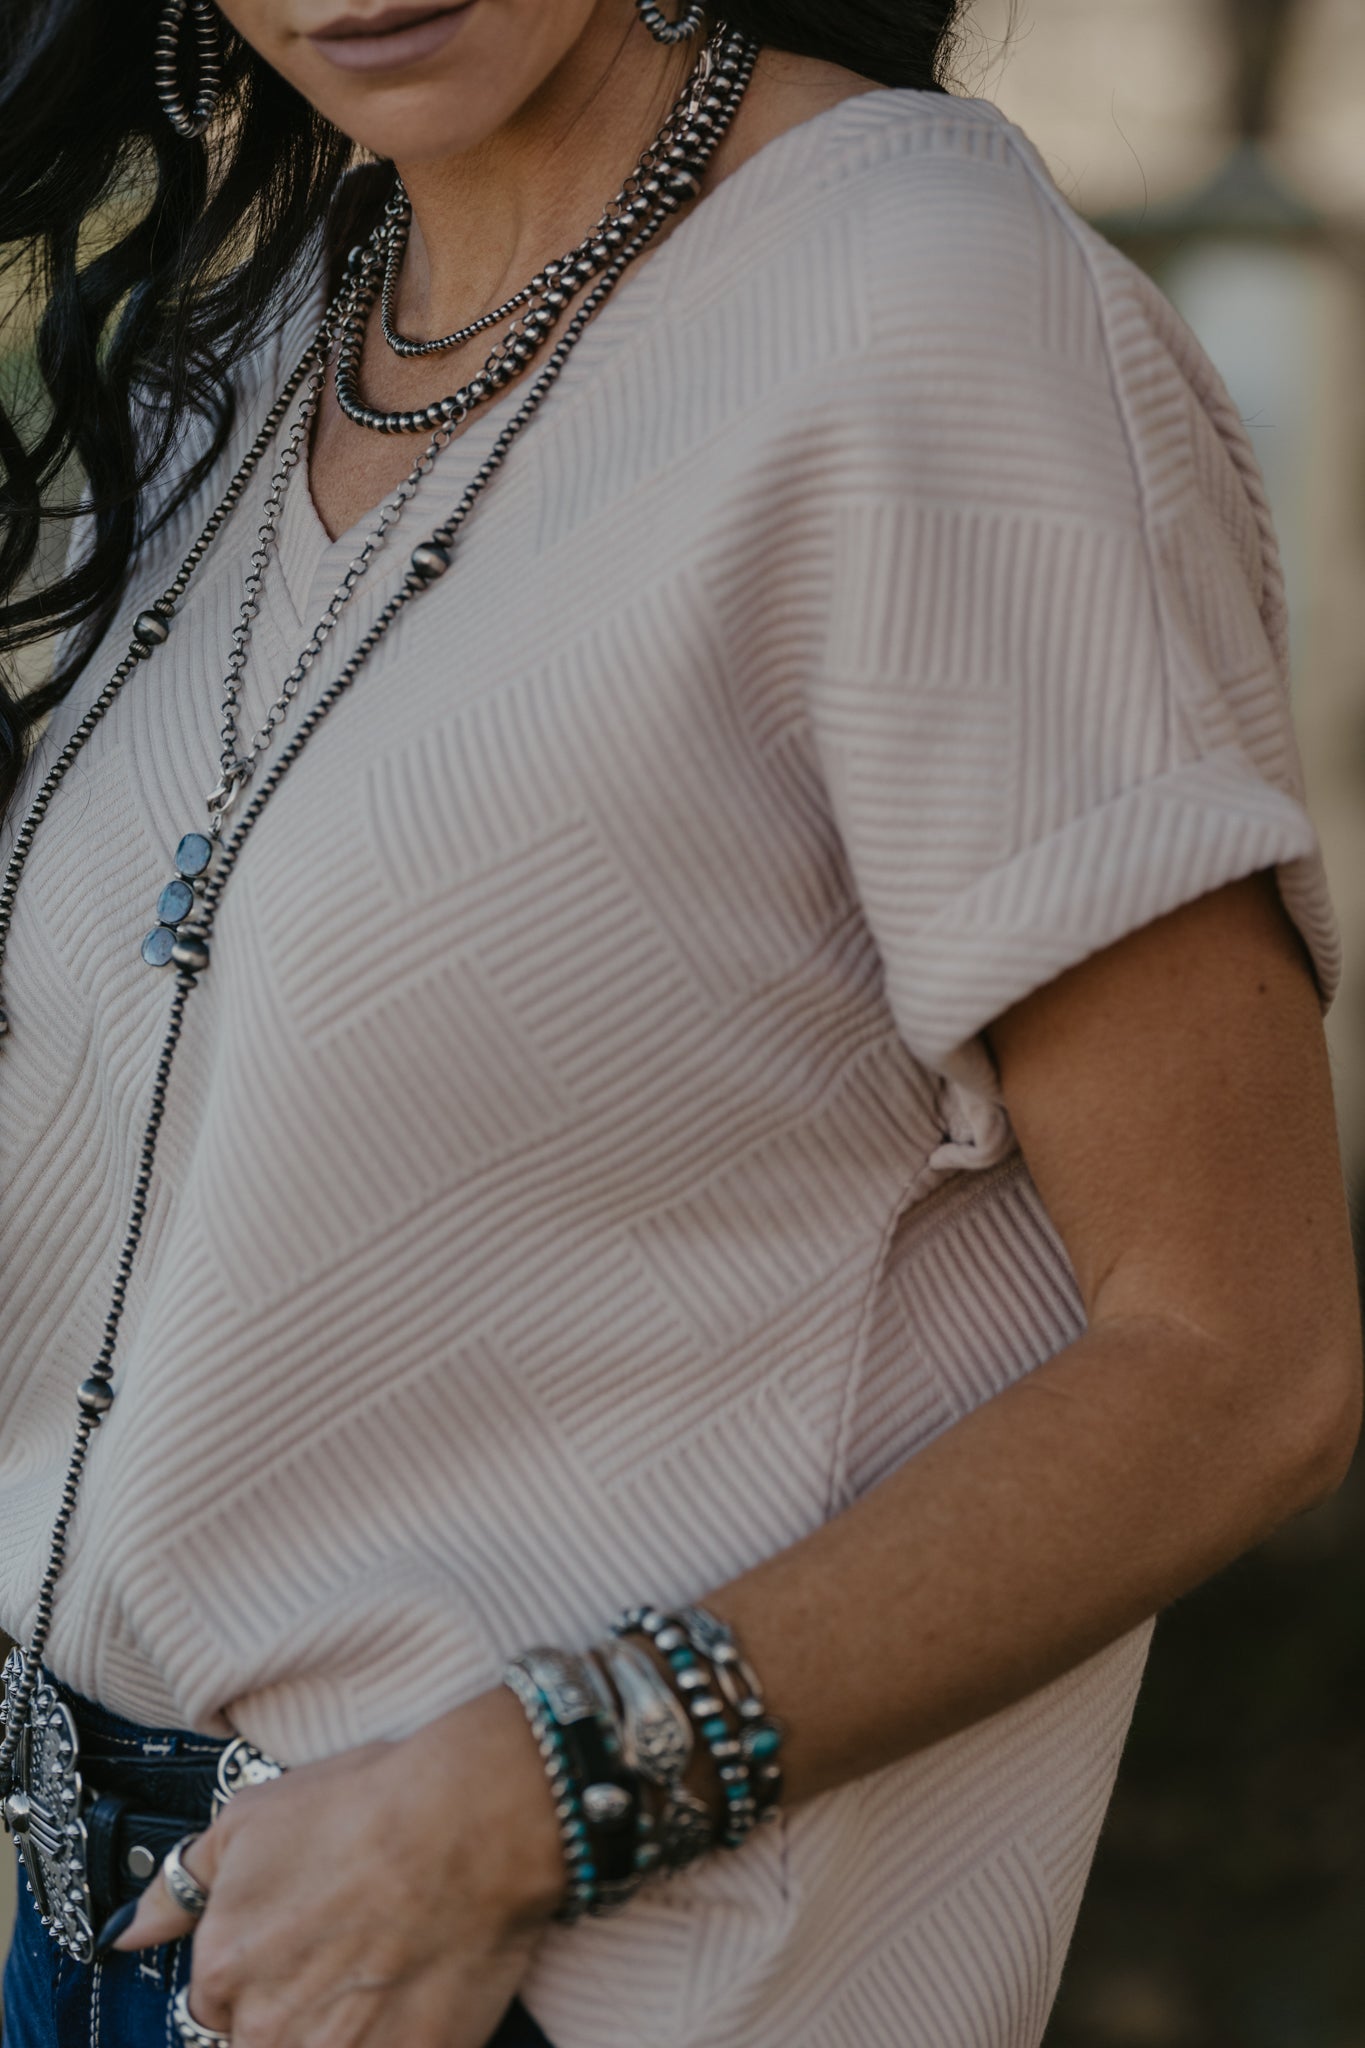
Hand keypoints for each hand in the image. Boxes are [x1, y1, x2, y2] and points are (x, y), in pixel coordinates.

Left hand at [110, 1687, 566, 2047]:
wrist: (472, 1820)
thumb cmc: (367, 1807)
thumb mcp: (250, 1820)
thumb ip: (180, 1888)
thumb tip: (129, 1933)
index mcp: (224, 1972)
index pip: (214, 2005)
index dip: (256, 1969)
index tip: (297, 1940)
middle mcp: (269, 2029)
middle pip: (262, 2040)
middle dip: (294, 2009)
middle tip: (342, 1952)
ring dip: (337, 2026)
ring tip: (378, 1969)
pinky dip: (388, 2033)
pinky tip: (411, 1990)